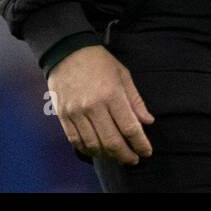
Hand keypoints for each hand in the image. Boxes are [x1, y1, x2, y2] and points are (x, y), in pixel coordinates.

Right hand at [48, 44, 154, 163]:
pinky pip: (75, 141)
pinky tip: (97, 151)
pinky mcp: (63, 115)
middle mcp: (93, 106)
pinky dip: (88, 150)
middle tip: (133, 159)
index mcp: (112, 94)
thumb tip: (148, 122)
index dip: (140, 144)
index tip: (147, 152)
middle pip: (112, 141)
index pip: (130, 128)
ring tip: (116, 157)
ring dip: (108, 156)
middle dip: (126, 155)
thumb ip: (135, 100)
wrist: (67, 51)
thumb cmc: (99, 61)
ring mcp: (76, 112)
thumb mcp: (123, 75)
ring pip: (94, 145)